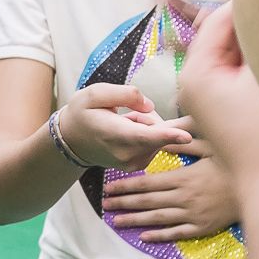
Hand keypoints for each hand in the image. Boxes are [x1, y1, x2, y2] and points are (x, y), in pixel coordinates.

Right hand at [56, 83, 193, 172]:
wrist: (72, 140)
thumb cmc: (83, 113)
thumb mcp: (94, 93)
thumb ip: (124, 94)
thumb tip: (149, 105)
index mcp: (113, 133)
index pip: (144, 135)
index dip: (168, 134)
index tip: (187, 136)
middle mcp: (125, 153)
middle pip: (157, 130)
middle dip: (149, 116)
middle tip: (126, 113)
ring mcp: (133, 163)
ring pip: (157, 135)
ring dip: (146, 125)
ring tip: (122, 123)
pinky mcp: (139, 166)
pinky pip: (155, 143)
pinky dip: (146, 134)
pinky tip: (127, 132)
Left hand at [101, 130, 241, 243]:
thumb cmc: (234, 163)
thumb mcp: (210, 146)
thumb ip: (183, 144)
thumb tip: (161, 139)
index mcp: (183, 178)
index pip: (147, 183)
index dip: (126, 186)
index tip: (109, 188)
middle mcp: (183, 198)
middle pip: (147, 201)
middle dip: (124, 203)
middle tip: (105, 205)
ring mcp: (192, 214)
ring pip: (157, 219)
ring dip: (135, 220)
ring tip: (117, 221)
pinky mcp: (202, 227)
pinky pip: (177, 233)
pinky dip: (160, 235)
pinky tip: (145, 236)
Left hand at [177, 4, 258, 190]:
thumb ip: (258, 39)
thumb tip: (258, 7)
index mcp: (198, 71)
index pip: (218, 20)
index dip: (246, 5)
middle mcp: (190, 83)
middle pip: (217, 36)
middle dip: (244, 24)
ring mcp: (200, 98)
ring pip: (222, 54)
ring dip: (245, 44)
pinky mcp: (214, 109)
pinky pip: (226, 73)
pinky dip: (243, 63)